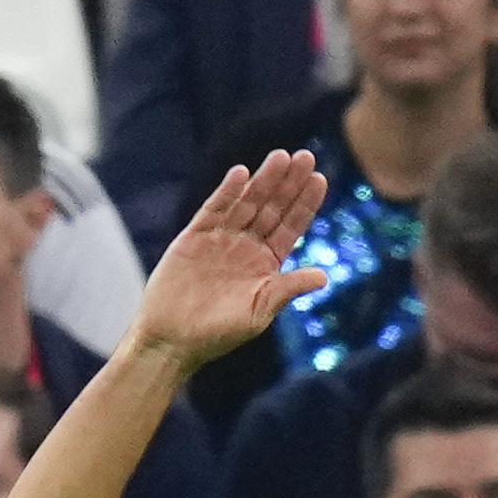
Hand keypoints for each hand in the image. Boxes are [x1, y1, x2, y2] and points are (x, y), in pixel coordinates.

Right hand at [127, 152, 329, 373]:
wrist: (173, 340)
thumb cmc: (219, 334)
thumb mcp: (260, 312)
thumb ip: (287, 289)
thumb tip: (325, 276)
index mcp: (266, 264)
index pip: (290, 227)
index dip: (305, 203)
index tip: (320, 179)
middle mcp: (246, 246)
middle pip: (272, 208)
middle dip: (288, 183)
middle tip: (305, 156)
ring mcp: (220, 239)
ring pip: (247, 203)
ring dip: (263, 180)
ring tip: (281, 157)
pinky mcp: (194, 237)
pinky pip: (214, 209)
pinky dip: (227, 192)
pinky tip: (241, 174)